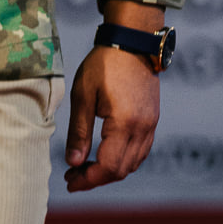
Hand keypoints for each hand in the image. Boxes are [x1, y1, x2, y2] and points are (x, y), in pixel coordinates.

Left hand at [64, 45, 159, 192]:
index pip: (108, 166)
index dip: (88, 179)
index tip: (69, 181)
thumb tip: (72, 162)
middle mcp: (143, 128)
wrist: (132, 43)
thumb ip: (79, 132)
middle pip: (121, 170)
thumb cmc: (104, 65)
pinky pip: (140, 151)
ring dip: (109, 171)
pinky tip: (104, 155)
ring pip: (133, 164)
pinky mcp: (152, 121)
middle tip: (72, 175)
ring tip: (85, 167)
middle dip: (96, 178)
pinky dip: (122, 160)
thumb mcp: (82, 96)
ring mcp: (151, 125)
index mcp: (124, 123)